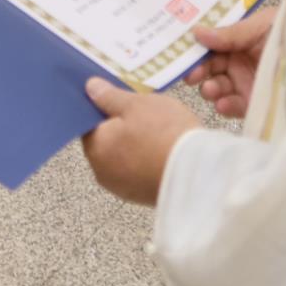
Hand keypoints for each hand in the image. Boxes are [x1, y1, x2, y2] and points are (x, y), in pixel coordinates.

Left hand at [81, 78, 201, 205]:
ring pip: (122, 159)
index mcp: (95, 146)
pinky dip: (145, 162)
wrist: (196, 173)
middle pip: (106, 142)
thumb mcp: (137, 104)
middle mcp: (101, 171)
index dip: (103, 109)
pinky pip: (137, 173)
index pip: (88, 123)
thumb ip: (109, 97)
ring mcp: (121, 187)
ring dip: (134, 147)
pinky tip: (163, 151)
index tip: (120, 100)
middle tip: (144, 114)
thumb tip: (90, 88)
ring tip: (158, 132)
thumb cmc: (164, 133)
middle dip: (120, 129)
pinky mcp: (141, 197)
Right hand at [184, 6, 276, 118]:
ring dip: (210, 89)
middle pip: (210, 69)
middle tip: (193, 76)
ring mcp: (246, 84)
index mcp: (240, 40)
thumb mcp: (262, 26)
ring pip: (218, 88)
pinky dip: (225, 107)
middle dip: (199, 72)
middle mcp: (240, 62)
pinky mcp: (255, 103)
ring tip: (211, 89)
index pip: (211, 46)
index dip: (197, 52)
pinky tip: (223, 104)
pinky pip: (234, 106)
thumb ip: (231, 33)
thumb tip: (197, 32)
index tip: (184, 56)